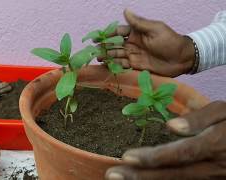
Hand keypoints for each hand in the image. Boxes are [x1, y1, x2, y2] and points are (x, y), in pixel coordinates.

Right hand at [101, 10, 194, 76]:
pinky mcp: (136, 66)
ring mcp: (134, 55)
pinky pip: (123, 66)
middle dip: (104, 47)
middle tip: (95, 51)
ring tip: (98, 59)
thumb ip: (139, 22)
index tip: (96, 37)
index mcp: (136, 33)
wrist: (182, 59)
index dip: (107, 34)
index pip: (118, 32)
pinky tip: (107, 66)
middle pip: (115, 45)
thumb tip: (125, 10)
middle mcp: (133, 43)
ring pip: (117, 55)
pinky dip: (115, 66)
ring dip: (107, 57)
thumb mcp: (155, 29)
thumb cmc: (169, 41)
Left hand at [105, 101, 225, 179]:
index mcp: (214, 146)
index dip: (152, 157)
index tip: (126, 157)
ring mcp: (211, 178)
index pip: (178, 154)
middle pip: (172, 174)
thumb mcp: (224, 111)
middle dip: (140, 176)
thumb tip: (171, 126)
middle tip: (112, 175)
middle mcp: (211, 167)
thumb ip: (199, 117)